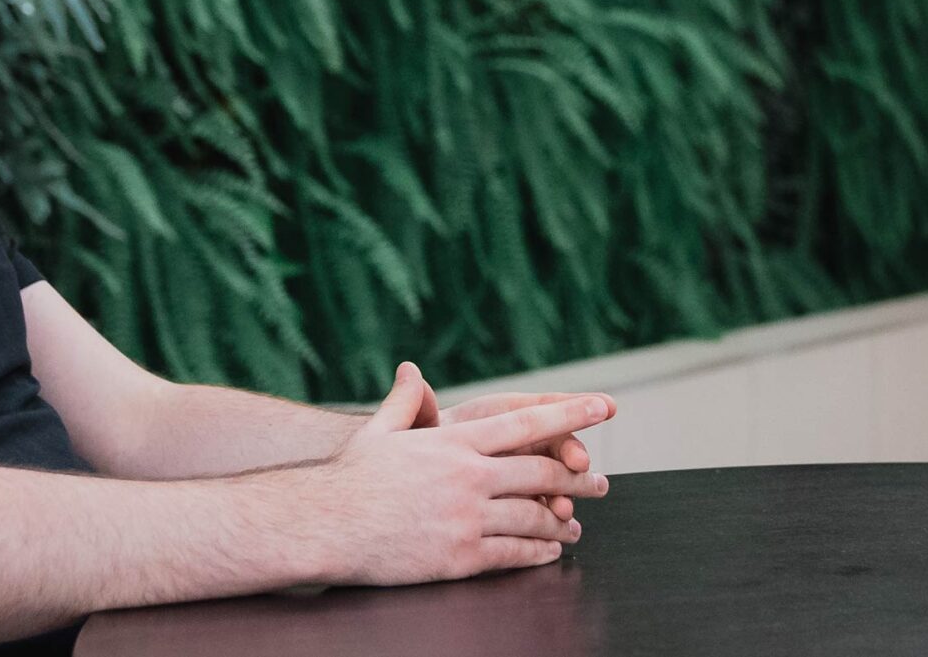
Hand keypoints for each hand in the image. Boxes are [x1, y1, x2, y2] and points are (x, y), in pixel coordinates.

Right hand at [304, 363, 613, 587]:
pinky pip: (512, 554)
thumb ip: (404, 402)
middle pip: (541, 473)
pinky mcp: (459, 555)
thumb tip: (411, 372)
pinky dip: (537, 552)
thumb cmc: (349, 478)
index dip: (572, 415)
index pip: (528, 424)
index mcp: (455, 442)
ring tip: (575, 526)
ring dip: (560, 522)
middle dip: (578, 478)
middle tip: (600, 483)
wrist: (323, 525)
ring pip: (532, 517)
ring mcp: (465, 517)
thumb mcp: (378, 431)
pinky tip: (549, 551)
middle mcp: (468, 476)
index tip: (604, 407)